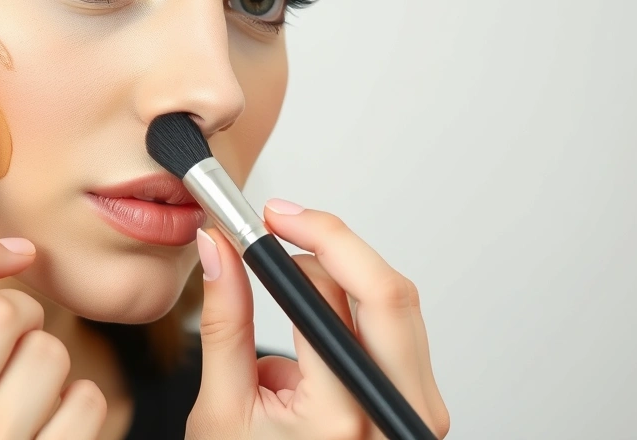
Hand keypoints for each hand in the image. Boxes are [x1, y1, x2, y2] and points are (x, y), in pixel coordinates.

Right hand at [186, 199, 448, 439]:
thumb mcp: (221, 409)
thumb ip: (223, 321)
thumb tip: (219, 250)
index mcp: (340, 418)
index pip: (331, 300)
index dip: (300, 240)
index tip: (266, 218)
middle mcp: (392, 417)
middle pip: (389, 293)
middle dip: (333, 241)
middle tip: (285, 221)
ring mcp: (414, 414)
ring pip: (396, 307)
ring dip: (341, 277)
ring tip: (287, 273)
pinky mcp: (416, 407)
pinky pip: (395, 332)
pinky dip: (354, 308)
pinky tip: (317, 308)